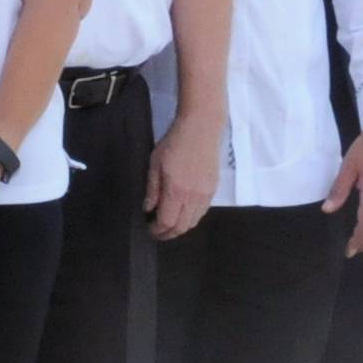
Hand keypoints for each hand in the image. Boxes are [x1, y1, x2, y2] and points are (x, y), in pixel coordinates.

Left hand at [147, 111, 220, 241]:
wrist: (201, 129)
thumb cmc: (174, 143)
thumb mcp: (155, 164)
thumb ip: (152, 190)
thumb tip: (148, 209)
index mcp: (177, 191)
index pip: (167, 222)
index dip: (157, 230)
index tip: (149, 229)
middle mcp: (193, 198)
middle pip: (182, 227)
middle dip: (168, 233)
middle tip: (158, 232)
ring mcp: (206, 195)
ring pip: (194, 222)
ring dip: (180, 227)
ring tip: (169, 224)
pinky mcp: (213, 190)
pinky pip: (202, 212)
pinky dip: (191, 218)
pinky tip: (183, 212)